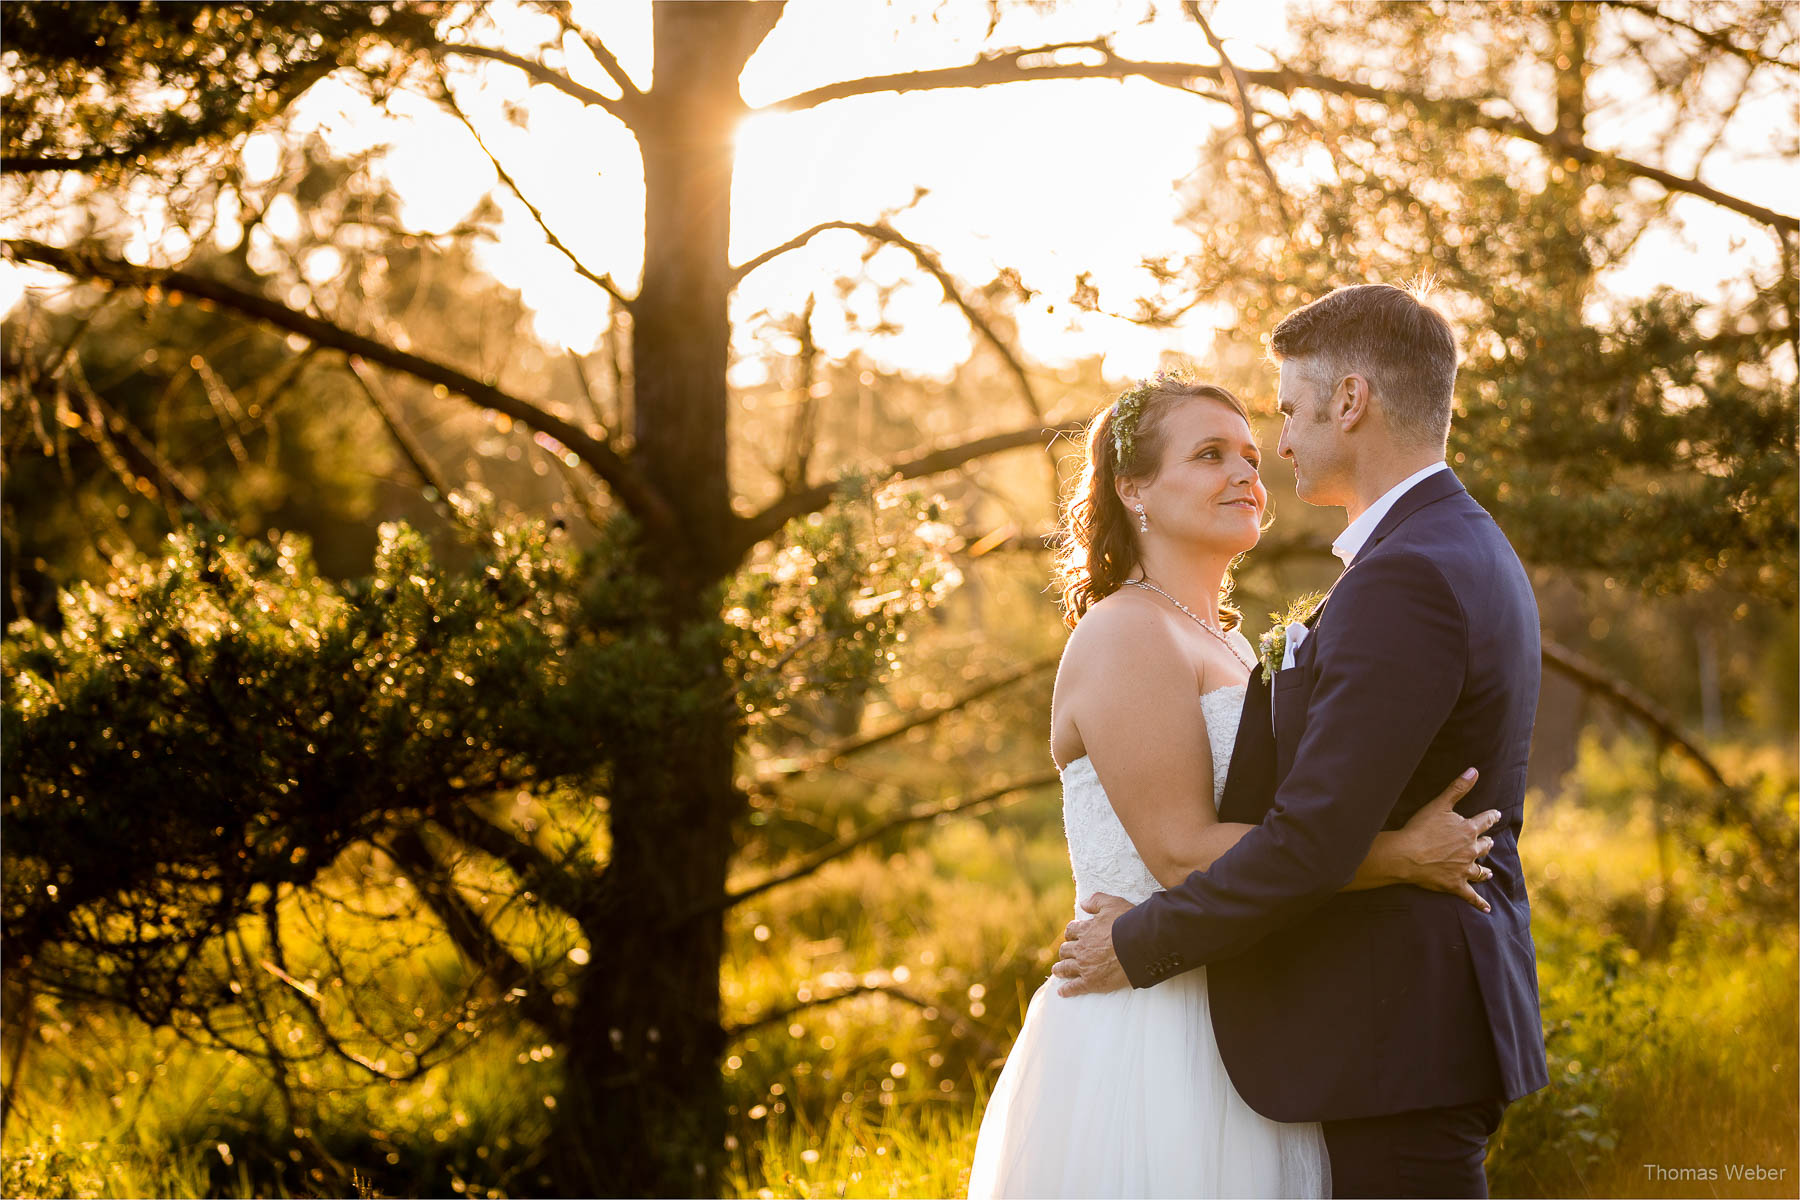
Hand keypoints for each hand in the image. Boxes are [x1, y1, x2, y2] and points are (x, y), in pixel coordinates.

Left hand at [1051, 893, 1132, 996]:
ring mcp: (1085, 966)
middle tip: (1065, 954)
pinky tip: (1062, 992)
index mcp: (1085, 930)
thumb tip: (1083, 903)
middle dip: (1065, 951)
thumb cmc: (1128, 923)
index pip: (1071, 930)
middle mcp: (1082, 948)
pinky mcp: (1092, 982)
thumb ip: (1096, 900)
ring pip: (1065, 968)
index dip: (1071, 932)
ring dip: (1060, 969)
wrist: (1140, 945)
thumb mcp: (1112, 903)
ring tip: (1057, 971)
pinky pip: (1074, 987)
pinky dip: (1067, 990)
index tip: (1072, 936)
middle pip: (1065, 950)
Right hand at [1396, 768, 1499, 912]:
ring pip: (1480, 871)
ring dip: (1484, 871)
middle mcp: (1471, 850)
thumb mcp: (1439, 804)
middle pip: (1484, 847)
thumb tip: (1475, 770)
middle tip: (1488, 843)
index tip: (1494, 814)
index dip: (1490, 817)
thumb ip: (1458, 788)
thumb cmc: (1420, 828)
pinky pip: (1471, 896)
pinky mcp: (1455, 885)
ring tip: (1488, 871)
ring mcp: (1464, 870)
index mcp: (1468, 830)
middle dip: (1486, 844)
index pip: (1485, 820)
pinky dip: (1479, 902)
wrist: (1406, 856)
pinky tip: (1487, 908)